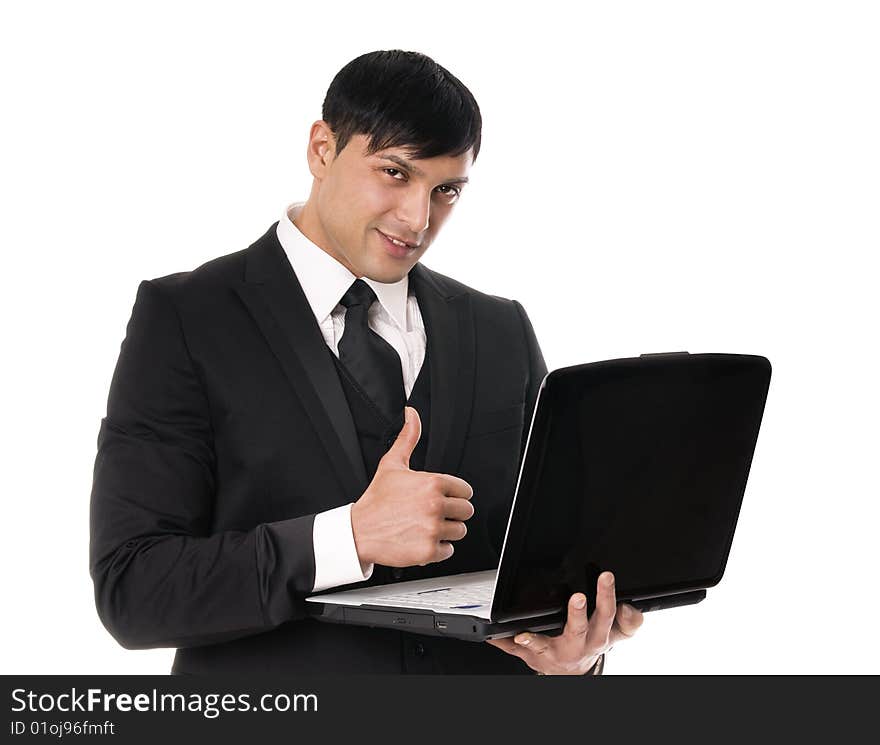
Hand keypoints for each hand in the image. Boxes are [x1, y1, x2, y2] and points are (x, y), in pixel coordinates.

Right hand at [351, 406, 474, 566]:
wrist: (358, 531)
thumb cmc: (376, 500)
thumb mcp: (392, 464)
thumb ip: (408, 437)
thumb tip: (412, 414)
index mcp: (432, 483)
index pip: (465, 491)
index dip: (454, 494)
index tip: (441, 498)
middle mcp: (435, 505)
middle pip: (466, 511)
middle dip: (452, 513)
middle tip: (432, 514)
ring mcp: (433, 529)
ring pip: (460, 531)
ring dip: (446, 531)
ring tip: (425, 526)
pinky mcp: (429, 550)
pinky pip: (449, 550)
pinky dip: (438, 549)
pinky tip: (421, 539)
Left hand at [487, 571, 643, 674]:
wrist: (573, 672)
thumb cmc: (591, 643)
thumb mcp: (616, 634)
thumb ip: (629, 621)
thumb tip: (629, 607)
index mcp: (598, 635)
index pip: (607, 614)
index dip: (608, 595)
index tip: (605, 575)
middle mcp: (577, 645)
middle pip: (580, 629)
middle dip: (578, 614)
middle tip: (578, 597)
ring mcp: (553, 652)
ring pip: (544, 645)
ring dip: (534, 639)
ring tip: (524, 633)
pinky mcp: (532, 655)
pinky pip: (515, 649)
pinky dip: (503, 642)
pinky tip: (492, 635)